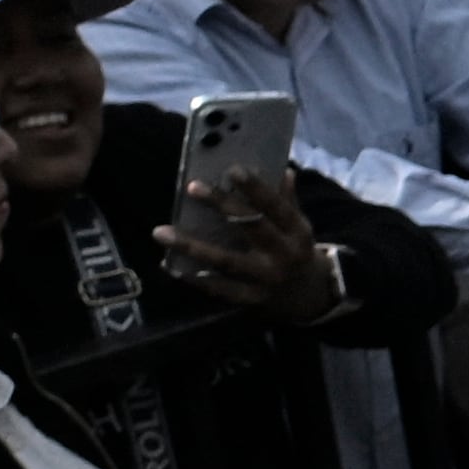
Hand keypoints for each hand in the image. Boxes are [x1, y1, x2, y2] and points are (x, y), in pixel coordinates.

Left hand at [152, 172, 325, 321]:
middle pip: (252, 227)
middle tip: (192, 186)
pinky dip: (194, 277)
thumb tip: (283, 170)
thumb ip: (287, 201)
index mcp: (297, 233)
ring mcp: (266, 279)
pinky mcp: (250, 299)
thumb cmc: (295, 251)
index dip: (257, 189)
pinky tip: (170, 265)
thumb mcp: (298, 227)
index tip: (233, 170)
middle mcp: (284, 255)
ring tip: (160, 232)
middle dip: (223, 206)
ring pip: (226, 261)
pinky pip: (219, 288)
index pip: (277, 207)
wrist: (308, 297)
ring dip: (193, 247)